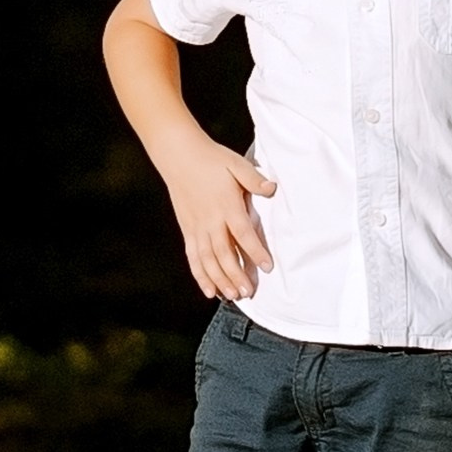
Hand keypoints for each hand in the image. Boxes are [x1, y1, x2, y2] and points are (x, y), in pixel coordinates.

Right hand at [162, 134, 276, 301]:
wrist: (179, 156)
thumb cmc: (211, 159)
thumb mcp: (236, 164)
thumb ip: (254, 179)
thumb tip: (272, 188)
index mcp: (226, 205)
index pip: (243, 233)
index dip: (255, 251)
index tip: (267, 266)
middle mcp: (210, 220)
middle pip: (224, 253)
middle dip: (237, 274)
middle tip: (248, 291)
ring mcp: (196, 227)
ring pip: (207, 260)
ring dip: (219, 280)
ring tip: (232, 295)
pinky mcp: (187, 230)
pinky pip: (193, 257)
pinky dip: (200, 275)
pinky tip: (209, 289)